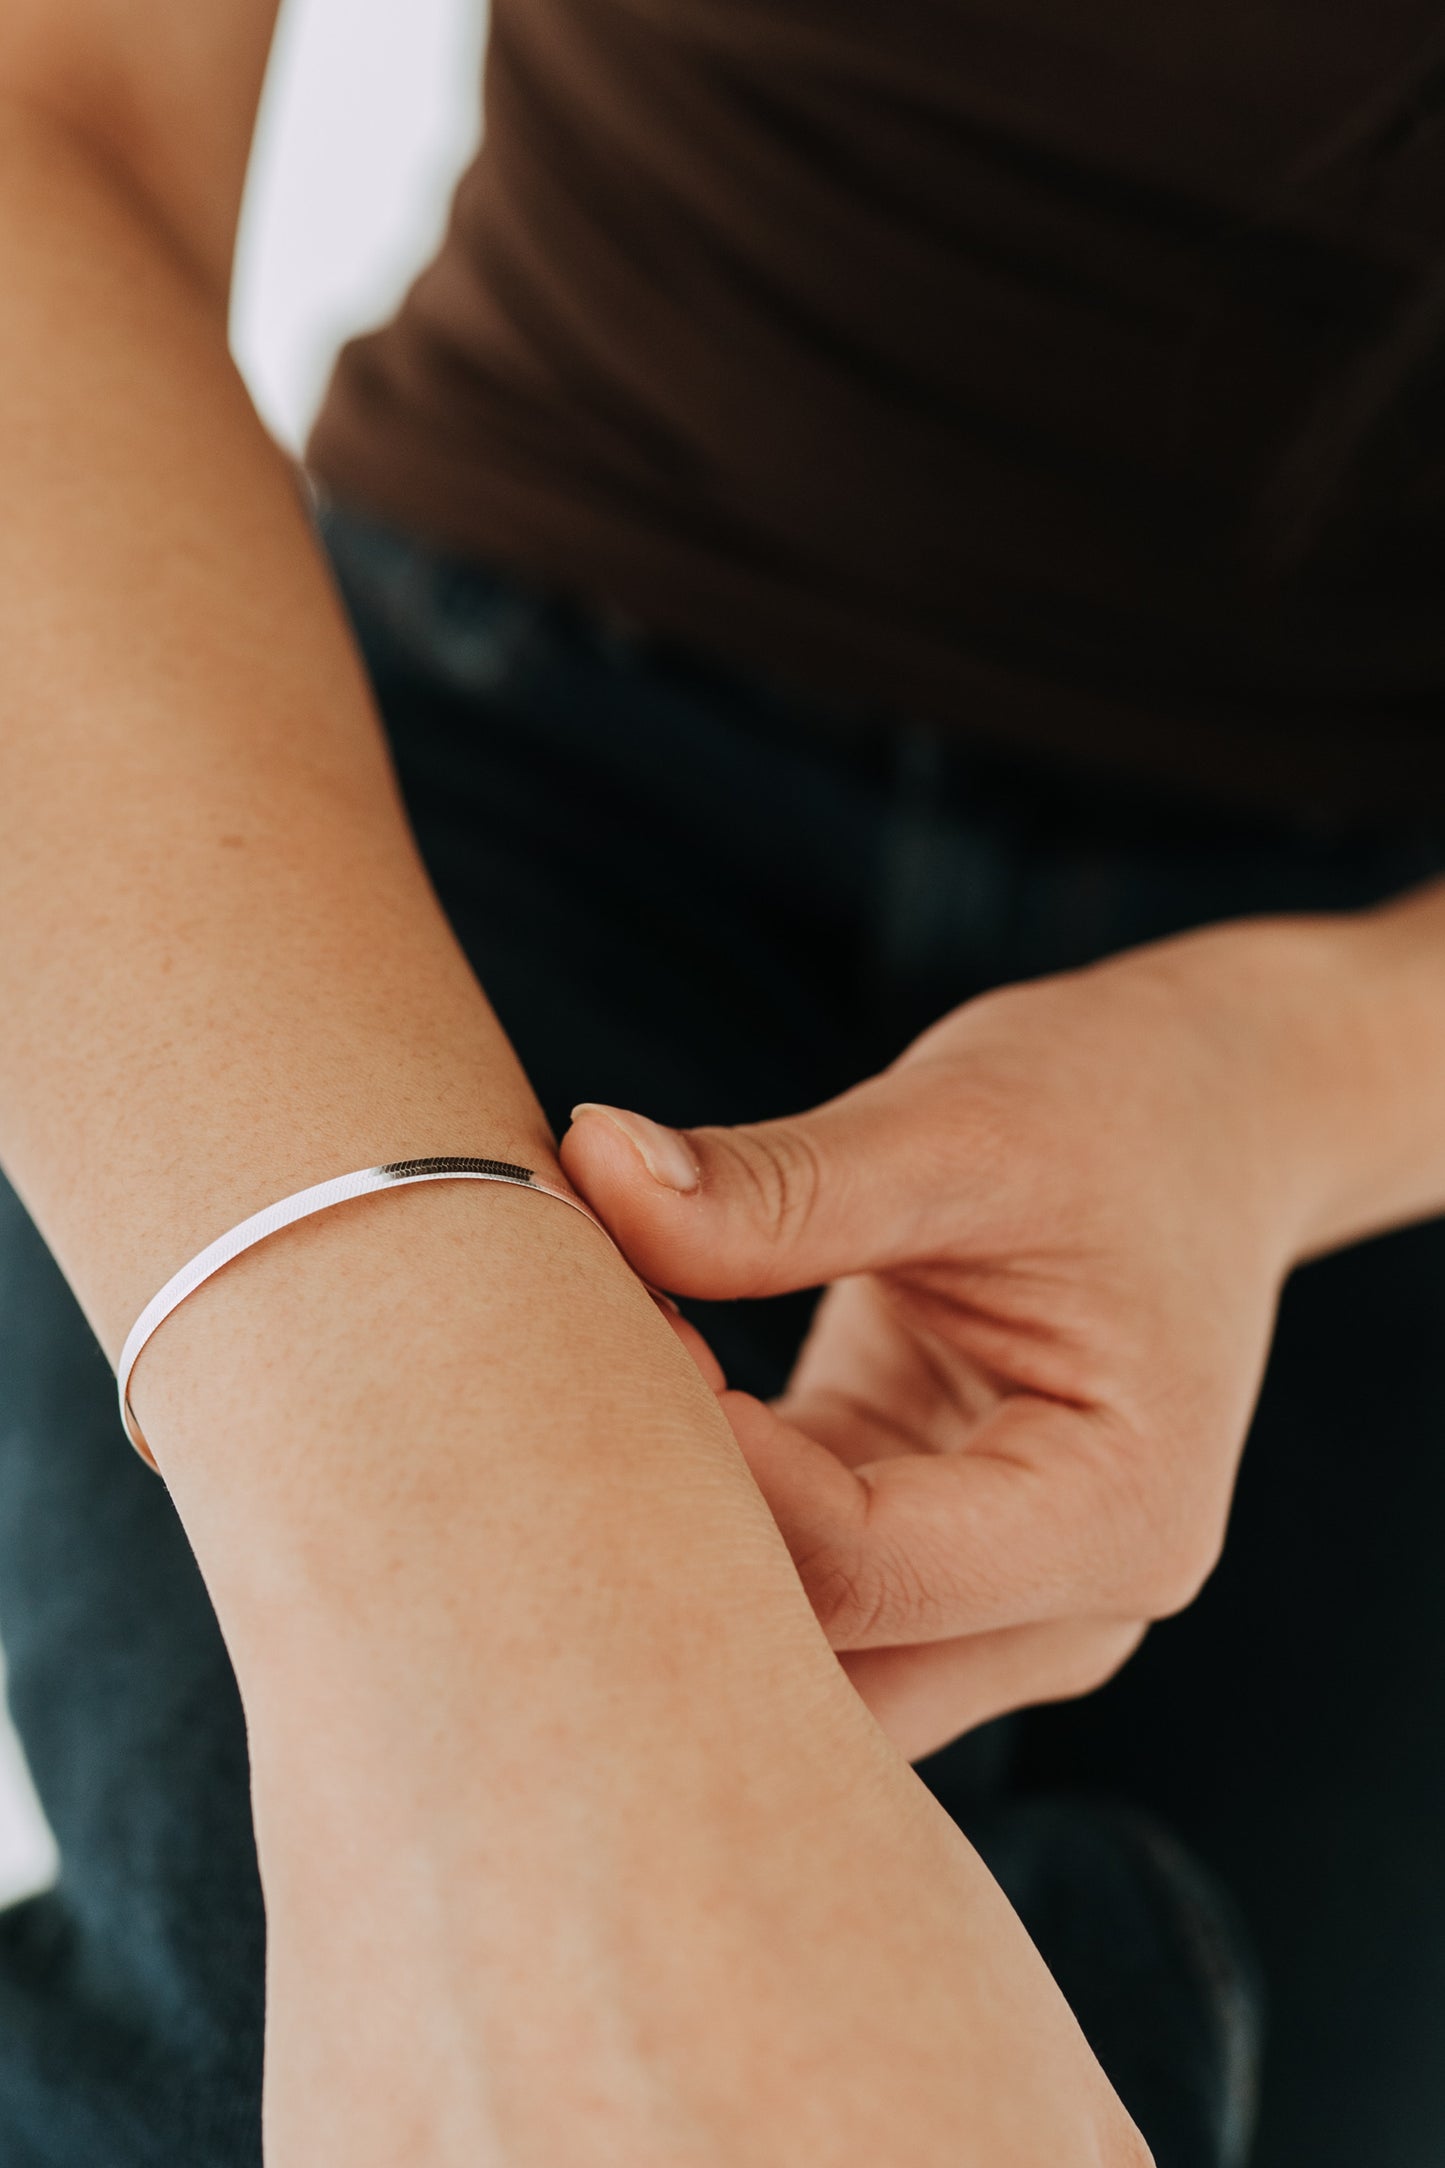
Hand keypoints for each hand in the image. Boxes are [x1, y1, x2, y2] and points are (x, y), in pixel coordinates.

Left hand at [154, 1176, 1146, 2165]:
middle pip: (812, 1668)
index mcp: (1112, 1518)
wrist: (1202, 1123)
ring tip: (567, 1403)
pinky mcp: (920, 1565)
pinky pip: (785, 1599)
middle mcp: (1064, 1610)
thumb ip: (781, 1185)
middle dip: (656, 1551)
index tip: (590, 1328)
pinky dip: (690, 1524)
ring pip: (783, 1667)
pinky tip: (615, 1414)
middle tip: (529, 1403)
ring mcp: (993, 1609)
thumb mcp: (959, 1127)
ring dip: (662, 1554)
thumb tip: (587, 1175)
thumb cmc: (1109, 1113)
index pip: (859, 1567)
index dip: (693, 1468)